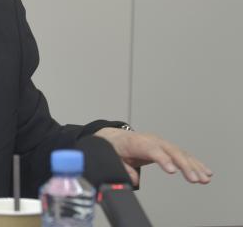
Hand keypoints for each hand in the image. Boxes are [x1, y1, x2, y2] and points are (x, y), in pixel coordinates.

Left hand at [94, 127, 212, 185]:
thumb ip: (123, 168)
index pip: (152, 149)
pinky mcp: (166, 148)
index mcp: (137, 142)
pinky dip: (195, 163)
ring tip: (205, 179)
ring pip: (180, 153)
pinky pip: (183, 155)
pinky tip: (205, 172)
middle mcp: (152, 140)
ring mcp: (161, 143)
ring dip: (194, 166)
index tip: (173, 171)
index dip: (163, 159)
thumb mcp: (113, 157)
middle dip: (184, 165)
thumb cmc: (115, 147)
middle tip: (194, 179)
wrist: (115, 137)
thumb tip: (132, 179)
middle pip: (171, 151)